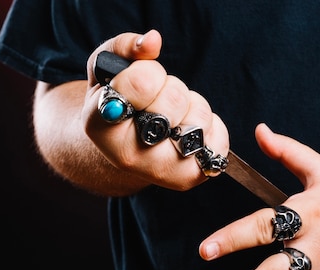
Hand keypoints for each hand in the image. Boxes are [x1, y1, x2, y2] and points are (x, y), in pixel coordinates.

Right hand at [82, 30, 229, 190]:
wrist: (125, 147)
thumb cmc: (119, 103)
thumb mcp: (107, 69)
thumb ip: (124, 47)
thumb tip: (152, 40)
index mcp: (100, 125)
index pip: (141, 82)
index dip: (147, 71)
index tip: (138, 80)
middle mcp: (129, 156)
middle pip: (175, 100)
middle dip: (170, 88)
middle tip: (155, 101)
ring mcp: (161, 171)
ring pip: (200, 118)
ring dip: (192, 107)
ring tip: (172, 116)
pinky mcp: (190, 178)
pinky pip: (219, 140)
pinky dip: (211, 126)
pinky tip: (188, 130)